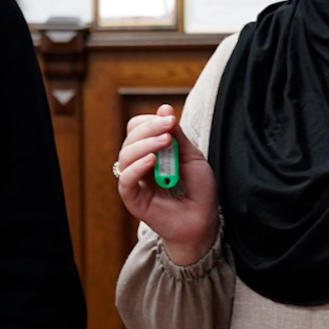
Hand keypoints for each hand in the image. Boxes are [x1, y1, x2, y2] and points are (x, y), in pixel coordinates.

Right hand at [116, 104, 219, 265]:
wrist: (203, 220)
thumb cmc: (198, 190)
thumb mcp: (191, 156)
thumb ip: (177, 135)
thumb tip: (164, 108)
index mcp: (150, 152)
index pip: (137, 129)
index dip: (150, 121)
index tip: (170, 119)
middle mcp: (139, 165)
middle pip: (130, 139)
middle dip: (149, 129)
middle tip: (168, 128)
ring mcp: (135, 182)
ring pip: (125, 156)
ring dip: (144, 145)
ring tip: (164, 142)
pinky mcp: (132, 199)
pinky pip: (126, 180)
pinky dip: (136, 167)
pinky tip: (151, 161)